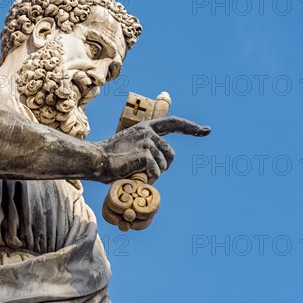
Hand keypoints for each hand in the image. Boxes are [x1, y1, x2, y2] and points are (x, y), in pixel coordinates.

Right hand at [96, 116, 210, 183]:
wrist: (96, 160)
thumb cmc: (111, 158)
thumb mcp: (131, 147)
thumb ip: (146, 148)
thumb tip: (161, 164)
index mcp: (146, 127)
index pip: (174, 123)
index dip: (191, 128)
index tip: (206, 131)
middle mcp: (148, 132)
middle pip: (171, 154)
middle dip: (164, 167)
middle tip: (146, 173)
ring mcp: (147, 142)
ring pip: (164, 166)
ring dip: (154, 175)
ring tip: (136, 173)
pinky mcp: (145, 154)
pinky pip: (156, 172)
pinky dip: (148, 179)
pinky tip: (135, 176)